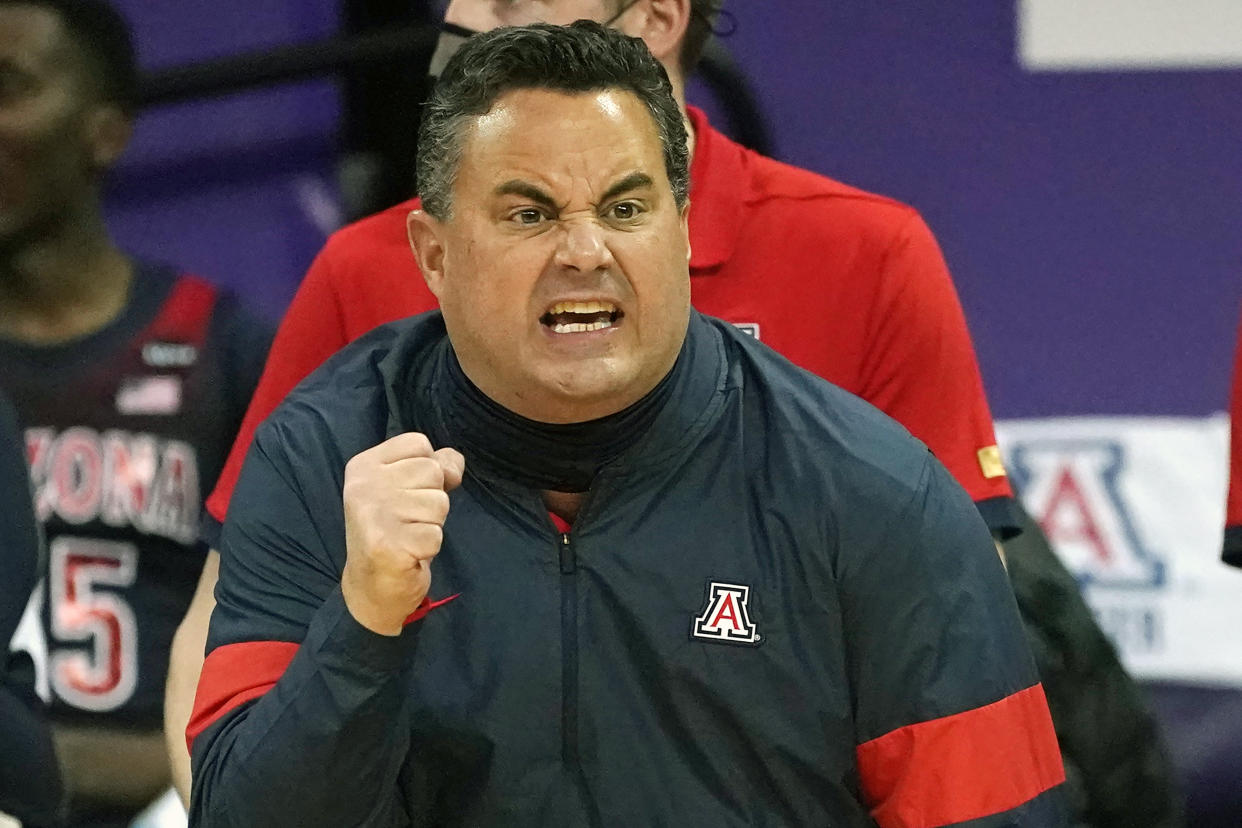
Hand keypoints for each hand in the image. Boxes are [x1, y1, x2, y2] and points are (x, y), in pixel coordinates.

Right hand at [341, 432, 464, 635]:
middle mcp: (363, 485)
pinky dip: (429, 546)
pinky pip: (436, 534)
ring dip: (432, 524)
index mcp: (364, 465)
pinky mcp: (386, 544)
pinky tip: (409, 553)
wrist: (372, 586)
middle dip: (432, 499)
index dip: (427, 469)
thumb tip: (454, 462)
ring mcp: (372, 514)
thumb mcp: (408, 488)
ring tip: (408, 535)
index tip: (407, 493)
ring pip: (439, 503)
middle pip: (433, 471)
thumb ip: (433, 466)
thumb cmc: (394, 531)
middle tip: (408, 520)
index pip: (419, 443)